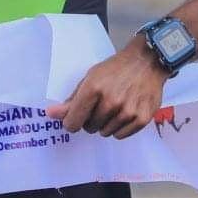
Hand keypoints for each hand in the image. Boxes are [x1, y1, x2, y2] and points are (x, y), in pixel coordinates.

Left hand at [44, 41, 167, 138]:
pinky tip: (124, 112)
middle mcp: (111, 101)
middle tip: (101, 105)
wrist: (146, 62)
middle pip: (89, 128)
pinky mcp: (142, 118)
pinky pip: (121, 135)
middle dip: (91, 119)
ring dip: (106, 124)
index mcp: (93, 89)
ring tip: (115, 106)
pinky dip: (120, 128)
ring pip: (105, 133)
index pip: (73, 122)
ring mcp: (128, 111)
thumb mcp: (90, 78)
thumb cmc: (115, 69)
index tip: (75, 117)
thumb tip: (51, 114)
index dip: (71, 122)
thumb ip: (71, 100)